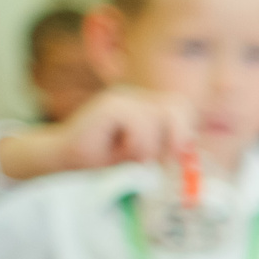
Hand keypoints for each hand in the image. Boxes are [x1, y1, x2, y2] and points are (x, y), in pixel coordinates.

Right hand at [0, 87, 196, 181]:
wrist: (65, 160)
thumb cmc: (105, 161)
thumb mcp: (144, 156)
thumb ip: (166, 147)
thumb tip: (193, 147)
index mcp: (147, 107)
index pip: (182, 108)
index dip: (184, 132)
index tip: (174, 156)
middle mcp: (137, 98)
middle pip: (177, 106)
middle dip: (174, 137)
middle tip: (156, 158)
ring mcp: (123, 98)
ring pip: (158, 118)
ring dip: (148, 148)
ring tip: (128, 156)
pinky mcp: (111, 104)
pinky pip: (140, 122)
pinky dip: (136, 144)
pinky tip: (117, 151)